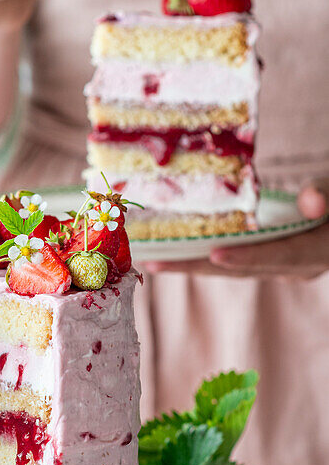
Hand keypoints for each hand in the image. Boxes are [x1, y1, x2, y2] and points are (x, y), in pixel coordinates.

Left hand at [143, 185, 328, 279]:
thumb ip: (325, 195)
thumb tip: (311, 200)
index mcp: (313, 253)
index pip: (275, 256)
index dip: (245, 256)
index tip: (214, 254)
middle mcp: (296, 268)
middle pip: (240, 269)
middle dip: (195, 266)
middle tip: (155, 262)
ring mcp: (281, 269)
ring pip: (231, 269)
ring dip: (191, 265)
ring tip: (153, 260)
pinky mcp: (270, 262)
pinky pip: (232, 263)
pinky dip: (203, 258)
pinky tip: (175, 252)